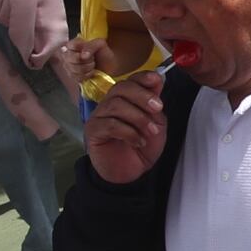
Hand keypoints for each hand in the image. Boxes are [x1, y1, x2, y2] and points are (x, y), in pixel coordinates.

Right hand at [85, 69, 166, 183]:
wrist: (131, 172)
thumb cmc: (142, 146)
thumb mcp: (156, 122)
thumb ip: (154, 103)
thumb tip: (158, 78)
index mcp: (125, 99)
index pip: (130, 80)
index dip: (142, 77)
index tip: (156, 80)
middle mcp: (110, 104)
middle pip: (121, 88)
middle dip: (142, 96)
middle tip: (158, 108)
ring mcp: (99, 116)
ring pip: (115, 105)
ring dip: (138, 117)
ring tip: (150, 132)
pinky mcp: (93, 131)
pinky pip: (110, 124)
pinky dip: (129, 132)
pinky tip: (138, 142)